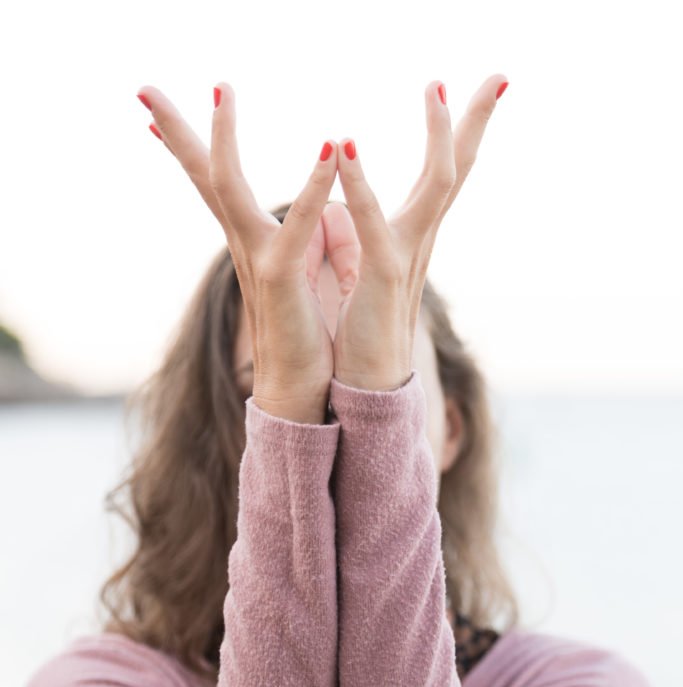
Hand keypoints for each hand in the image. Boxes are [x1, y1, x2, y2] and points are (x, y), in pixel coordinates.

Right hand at [136, 83, 338, 423]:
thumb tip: (307, 218)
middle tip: (143, 86)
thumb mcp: (297, 277)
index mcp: (249, 242)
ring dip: (223, 137)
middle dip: (175, 129)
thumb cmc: (300, 335)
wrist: (298, 390)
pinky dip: (313, 187)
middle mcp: (244, 245)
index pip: (212, 185)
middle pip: (202, 176)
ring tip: (221, 89)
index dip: (188, 146)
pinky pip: (296, 226)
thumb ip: (299, 243)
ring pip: (228, 188)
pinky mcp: (282, 279)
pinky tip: (330, 149)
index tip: (155, 114)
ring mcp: (257, 260)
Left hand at [321, 75, 507, 390]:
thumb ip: (357, 241)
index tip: (481, 88)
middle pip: (457, 170)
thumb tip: (342, 214)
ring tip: (434, 90)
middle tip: (500, 73)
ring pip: (435, 187)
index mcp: (413, 237)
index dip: (462, 132)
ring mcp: (405, 258)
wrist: (365, 388)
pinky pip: (372, 223)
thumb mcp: (362, 275)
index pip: (445, 174)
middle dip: (475, 121)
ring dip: (438, 137)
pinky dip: (359, 184)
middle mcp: (419, 241)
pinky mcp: (380, 277)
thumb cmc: (363, 334)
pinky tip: (343, 145)